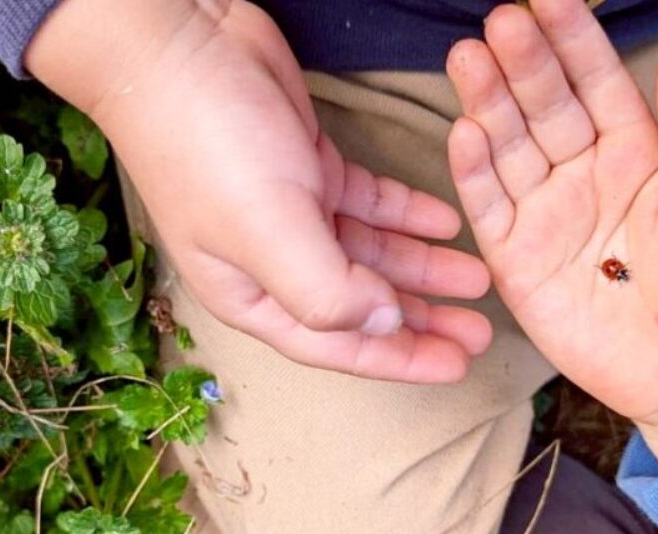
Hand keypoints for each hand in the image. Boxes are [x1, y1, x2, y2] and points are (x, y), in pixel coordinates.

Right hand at [28, 0, 492, 382]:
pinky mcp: (308, 164)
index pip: (338, 345)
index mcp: (254, 294)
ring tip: (476, 277)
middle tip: (481, 328)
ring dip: (423, 267)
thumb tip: (384, 324)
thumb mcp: (268, 231)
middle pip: (362, 306)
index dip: (400, 359)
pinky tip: (444, 221)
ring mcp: (292, 211)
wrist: (176, 44)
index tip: (458, 364)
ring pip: (371, 255)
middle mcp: (273, 261)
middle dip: (422, 319)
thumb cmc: (207, 146)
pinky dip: (406, 213)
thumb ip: (328, 291)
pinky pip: (368, 202)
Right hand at [446, 0, 657, 459]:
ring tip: (467, 58)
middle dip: (522, 64)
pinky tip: (464, 131)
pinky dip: (475, 172)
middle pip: (544, 107)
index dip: (573, 41)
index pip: (596, 83)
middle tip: (498, 22)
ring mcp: (545, 215)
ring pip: (510, 147)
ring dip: (487, 103)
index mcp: (635, 153)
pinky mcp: (515, 259)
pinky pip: (490, 208)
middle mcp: (583, 175)